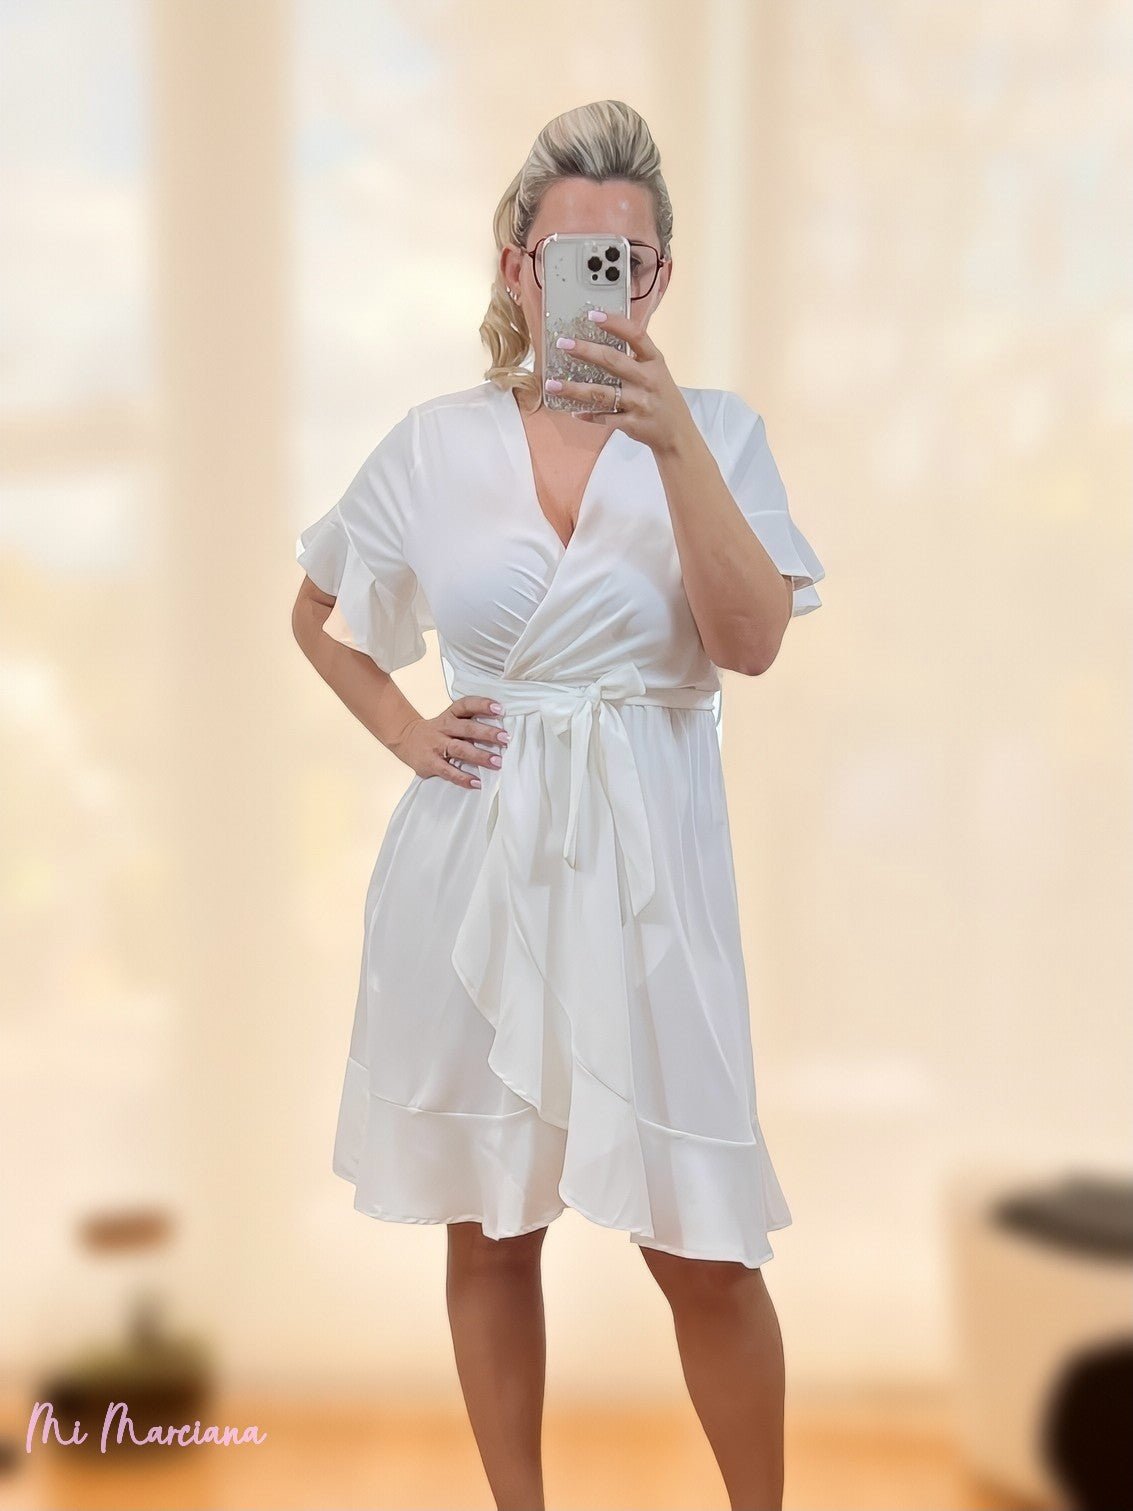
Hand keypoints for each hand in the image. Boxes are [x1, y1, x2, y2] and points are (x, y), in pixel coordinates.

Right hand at [390, 697, 508, 787]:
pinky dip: (463, 777)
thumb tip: (500, 731)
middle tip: (505, 738)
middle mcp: (443, 728)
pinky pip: (448, 771)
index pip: (466, 705)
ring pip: (459, 749)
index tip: (500, 709)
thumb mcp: (449, 720)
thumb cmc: (438, 731)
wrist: (405, 739)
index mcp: (450, 715)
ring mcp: (436, 746)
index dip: (482, 705)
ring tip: (497, 762)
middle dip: (487, 733)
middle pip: (467, 728)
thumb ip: (469, 723)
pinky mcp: (430, 763)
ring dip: (479, 756)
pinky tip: (477, 782)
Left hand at [545, 309, 694, 454]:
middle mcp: (647, 380)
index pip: (635, 335)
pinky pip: (604, 418)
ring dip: (574, 389)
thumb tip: (603, 339)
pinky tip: (573, 411)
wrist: (677, 433)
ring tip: (552, 384)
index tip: (593, 315)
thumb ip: (636, 356)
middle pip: (612, 361)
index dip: (614, 323)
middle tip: (563, 344)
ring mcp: (639, 403)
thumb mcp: (658, 371)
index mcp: (654, 361)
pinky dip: (587, 415)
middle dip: (585, 350)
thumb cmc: (663, 397)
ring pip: (601, 393)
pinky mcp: (631, 423)